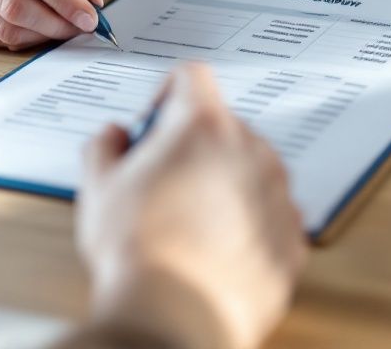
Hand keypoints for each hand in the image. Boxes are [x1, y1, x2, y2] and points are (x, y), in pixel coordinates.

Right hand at [78, 64, 306, 348]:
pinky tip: (216, 252)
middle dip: (195, 148)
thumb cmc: (137, 250)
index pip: (192, 76)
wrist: (174, 314)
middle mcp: (251, 150)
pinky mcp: (292, 238)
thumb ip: (104, 146)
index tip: (154, 127)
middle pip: (223, 128)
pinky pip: (270, 217)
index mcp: (203, 126)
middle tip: (163, 186)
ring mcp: (278, 194)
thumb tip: (115, 136)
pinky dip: (248, 226)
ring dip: (224, 186)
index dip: (166, 94)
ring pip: (251, 172)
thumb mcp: (98, 187)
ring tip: (188, 227)